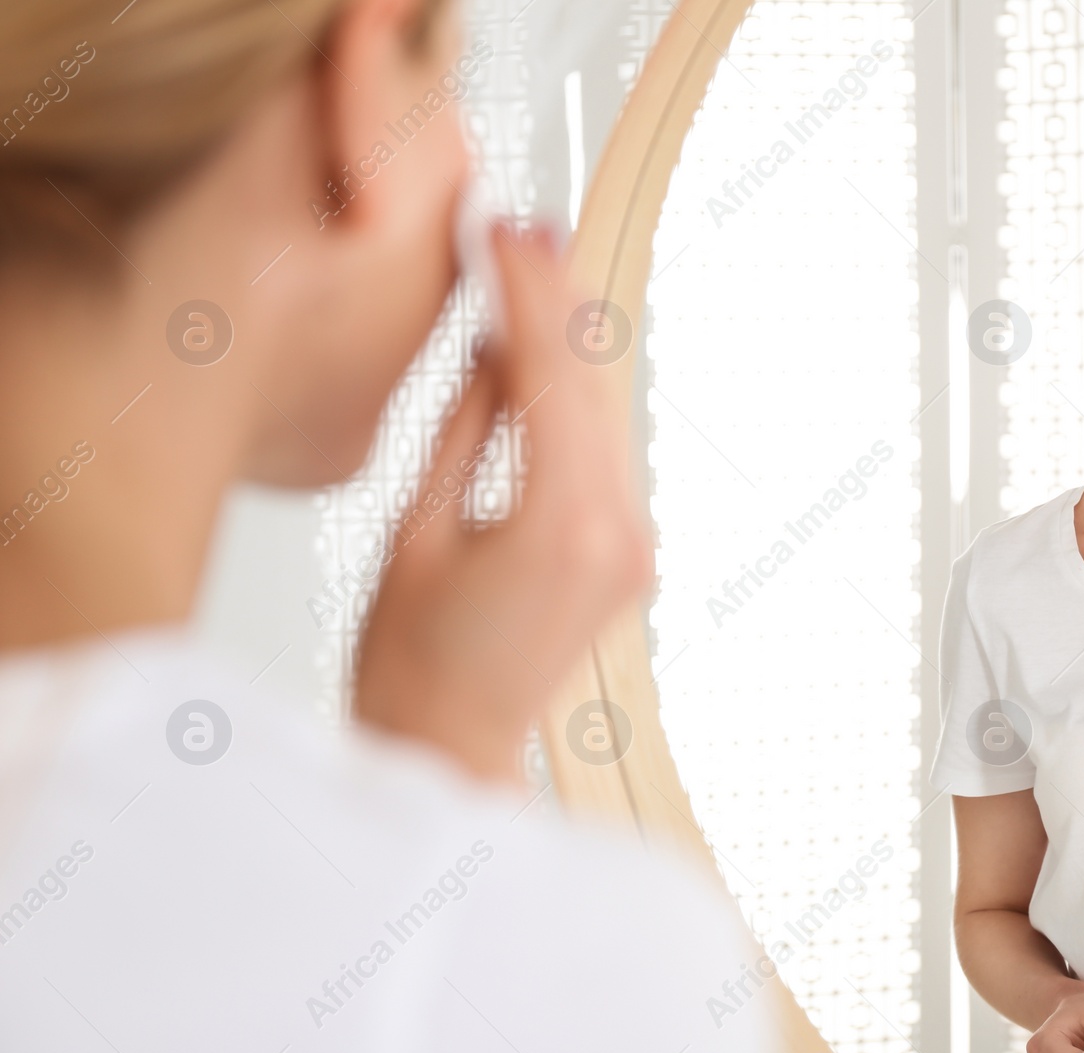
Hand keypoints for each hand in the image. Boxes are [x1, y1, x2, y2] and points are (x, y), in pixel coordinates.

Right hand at [353, 220, 655, 783]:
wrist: (449, 749)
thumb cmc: (410, 663)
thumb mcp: (415, 529)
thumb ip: (468, 427)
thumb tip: (497, 348)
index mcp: (561, 528)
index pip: (551, 378)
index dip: (530, 294)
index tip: (508, 232)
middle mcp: (616, 535)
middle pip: (591, 388)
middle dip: (558, 304)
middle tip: (525, 231)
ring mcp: (632, 548)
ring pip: (604, 416)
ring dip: (569, 347)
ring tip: (533, 273)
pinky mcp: (627, 556)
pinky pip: (603, 456)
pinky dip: (574, 402)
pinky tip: (545, 358)